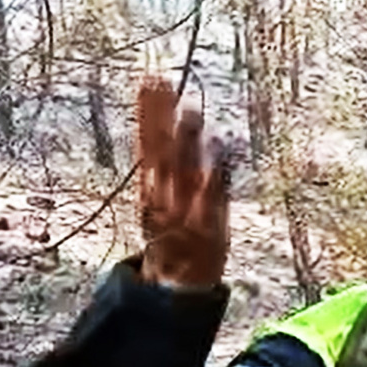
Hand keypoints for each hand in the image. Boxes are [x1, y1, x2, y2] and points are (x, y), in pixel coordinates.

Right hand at [135, 77, 228, 287]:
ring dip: (185, 141)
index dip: (147, 111)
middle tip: (159, 83)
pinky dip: (214, 174)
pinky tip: (218, 150)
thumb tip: (161, 126)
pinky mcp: (207, 225)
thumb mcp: (158, 201)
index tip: (148, 79)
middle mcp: (164, 194)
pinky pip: (212, 196)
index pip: (148, 141)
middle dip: (158, 117)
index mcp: (152, 185)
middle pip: (159, 149)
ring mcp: (184, 210)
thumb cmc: (173, 238)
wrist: (178, 286)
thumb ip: (160, 166)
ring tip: (189, 111)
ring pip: (182, 170)